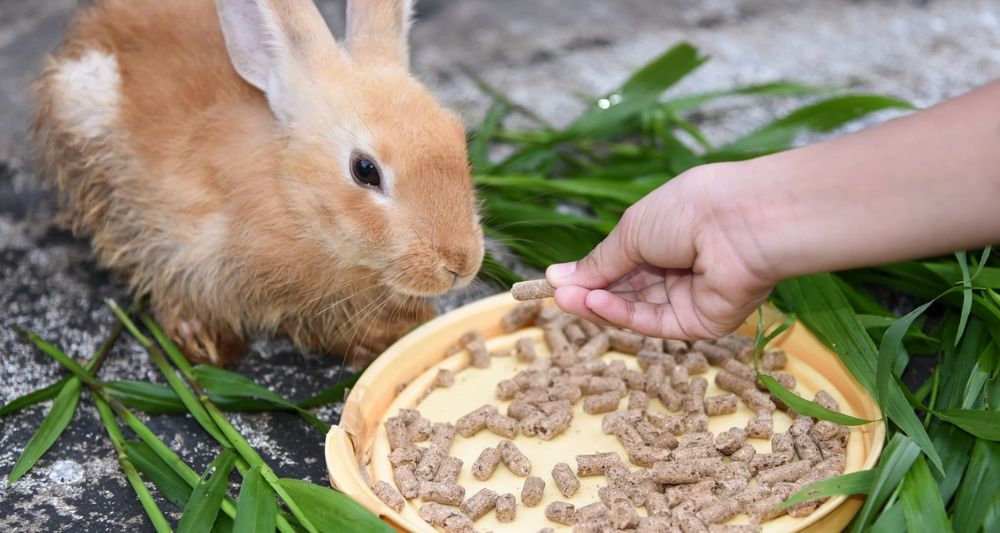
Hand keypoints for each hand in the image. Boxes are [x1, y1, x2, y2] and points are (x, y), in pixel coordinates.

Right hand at [545, 163, 774, 339]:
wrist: (742, 223)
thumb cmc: (689, 211)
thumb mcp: (632, 230)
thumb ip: (598, 262)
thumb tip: (557, 277)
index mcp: (666, 235)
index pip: (621, 263)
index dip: (589, 274)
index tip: (556, 282)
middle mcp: (679, 267)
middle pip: (626, 289)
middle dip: (590, 292)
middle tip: (557, 296)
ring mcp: (690, 296)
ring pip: (636, 308)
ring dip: (601, 305)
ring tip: (569, 300)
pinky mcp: (700, 322)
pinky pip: (655, 322)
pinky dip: (623, 316)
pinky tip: (596, 305)